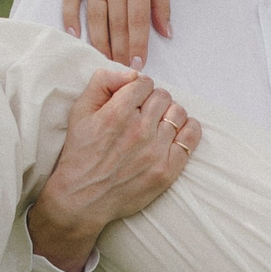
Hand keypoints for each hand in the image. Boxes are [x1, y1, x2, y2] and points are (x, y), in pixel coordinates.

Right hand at [25, 66, 203, 271]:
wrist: (82, 199)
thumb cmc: (80, 154)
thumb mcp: (79, 112)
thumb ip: (102, 83)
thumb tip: (129, 72)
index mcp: (117, 113)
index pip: (143, 83)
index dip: (138, 88)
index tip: (133, 98)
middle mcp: (139, 130)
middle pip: (162, 96)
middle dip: (152, 100)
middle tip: (143, 113)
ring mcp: (156, 150)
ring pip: (178, 113)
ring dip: (168, 114)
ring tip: (157, 124)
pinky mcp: (168, 169)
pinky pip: (191, 136)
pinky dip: (187, 129)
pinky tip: (175, 132)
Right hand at [61, 0, 170, 67]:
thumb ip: (162, 3)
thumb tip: (167, 34)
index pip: (137, 18)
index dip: (138, 43)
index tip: (139, 65)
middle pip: (116, 21)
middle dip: (120, 49)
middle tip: (121, 71)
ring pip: (95, 14)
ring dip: (99, 40)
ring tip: (104, 60)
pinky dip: (70, 17)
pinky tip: (75, 37)